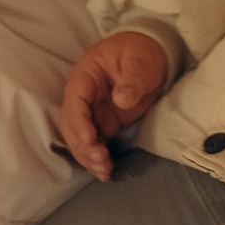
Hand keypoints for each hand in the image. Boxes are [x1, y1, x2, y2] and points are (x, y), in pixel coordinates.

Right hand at [58, 31, 175, 181]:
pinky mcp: (103, 124)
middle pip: (71, 124)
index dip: (80, 122)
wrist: (153, 56)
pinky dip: (97, 159)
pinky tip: (105, 172)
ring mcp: (91, 112)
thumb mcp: (140, 61)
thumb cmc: (142, 52)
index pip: (75, 101)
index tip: (91, 139)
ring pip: (79, 138)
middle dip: (82, 145)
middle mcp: (83, 96)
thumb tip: (121, 100)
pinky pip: (93, 144)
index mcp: (85, 75)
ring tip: (104, 171)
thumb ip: (131, 79)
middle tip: (101, 159)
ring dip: (88, 157)